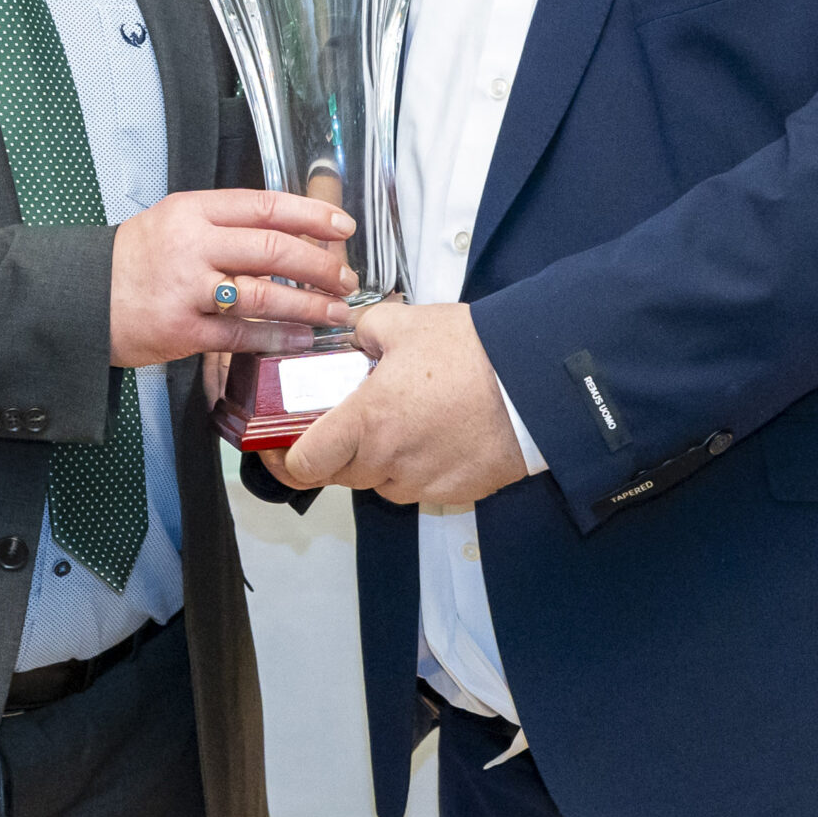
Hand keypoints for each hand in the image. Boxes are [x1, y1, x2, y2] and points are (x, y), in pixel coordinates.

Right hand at [111, 189, 357, 367]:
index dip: (311, 214)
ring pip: (264, 294)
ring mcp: (187, 289)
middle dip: (320, 265)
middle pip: (273, 249)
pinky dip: (276, 337)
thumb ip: (225, 223)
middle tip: (346, 277)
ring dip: (309, 304)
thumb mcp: (174, 220)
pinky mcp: (182, 331)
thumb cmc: (134, 259)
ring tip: (335, 310)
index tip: (342, 226)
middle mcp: (192, 245)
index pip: (265, 205)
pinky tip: (301, 338)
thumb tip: (290, 231)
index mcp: (193, 210)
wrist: (81, 298)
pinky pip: (241, 335)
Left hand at [267, 301, 527, 504]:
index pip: (303, 465)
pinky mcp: (457, 493)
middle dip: (337, 450)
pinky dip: (418, 466)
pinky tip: (436, 432)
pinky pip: (420, 486)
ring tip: (403, 419)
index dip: (285, 459)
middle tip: (350, 419)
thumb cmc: (473, 351)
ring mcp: (424, 482)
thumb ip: (365, 331)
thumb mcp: (405, 323)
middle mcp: (390, 461)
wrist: (537, 382)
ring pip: (380, 482)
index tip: (281, 446)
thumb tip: (353, 338)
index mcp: (367, 421)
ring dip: (379, 459)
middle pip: (340, 476)